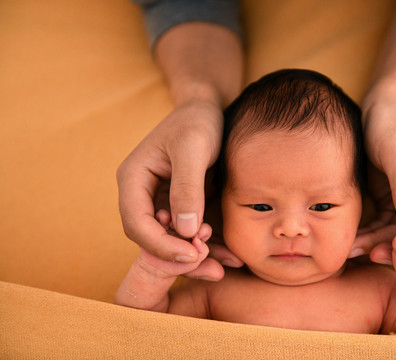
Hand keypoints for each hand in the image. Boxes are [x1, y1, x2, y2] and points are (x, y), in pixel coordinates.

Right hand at [117, 100, 242, 279]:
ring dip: (195, 257)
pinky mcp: (179, 208)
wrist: (207, 111)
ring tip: (224, 265)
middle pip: (150, 239)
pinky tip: (229, 256)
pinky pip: (189, 234)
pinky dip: (207, 246)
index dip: (160, 245)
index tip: (192, 255)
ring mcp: (160, 203)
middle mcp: (142, 195)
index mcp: (133, 179)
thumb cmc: (197, 122)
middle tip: (211, 264)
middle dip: (178, 255)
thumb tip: (186, 232)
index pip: (136, 223)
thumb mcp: (193, 148)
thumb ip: (187, 188)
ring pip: (171, 242)